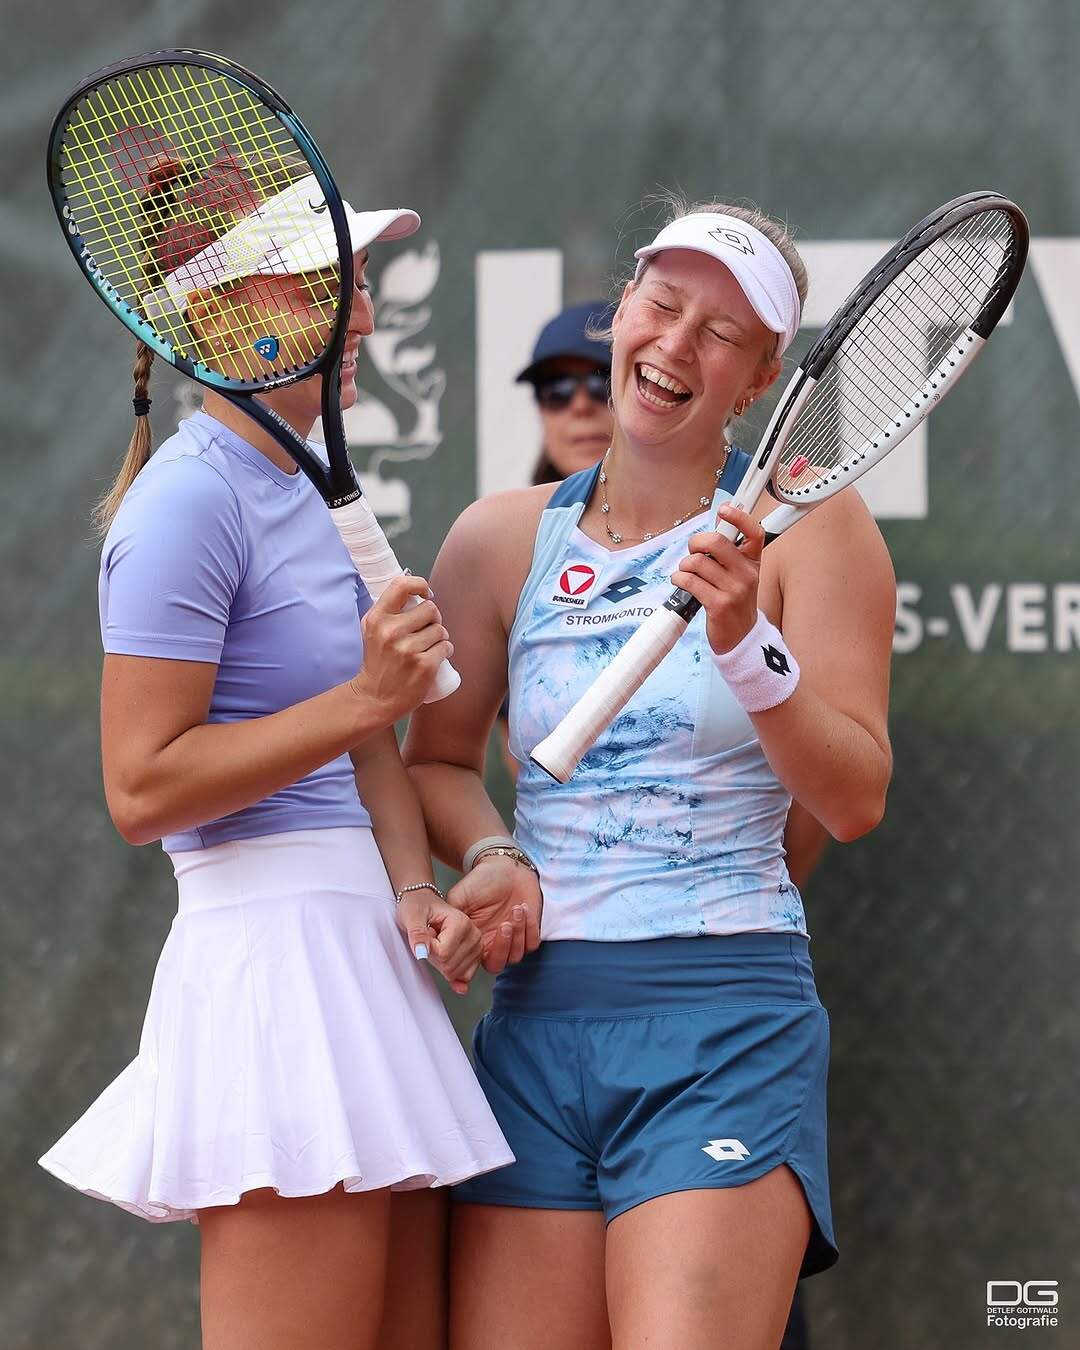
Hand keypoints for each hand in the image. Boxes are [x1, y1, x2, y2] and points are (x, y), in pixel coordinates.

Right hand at [351, 575, 453, 723]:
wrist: (375, 698)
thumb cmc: (377, 662)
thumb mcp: (372, 631)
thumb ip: (388, 610)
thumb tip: (414, 590)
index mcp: (377, 619)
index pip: (401, 585)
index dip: (419, 585)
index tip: (425, 594)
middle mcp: (391, 632)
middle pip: (430, 609)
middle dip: (433, 619)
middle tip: (427, 631)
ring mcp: (408, 649)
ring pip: (440, 629)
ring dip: (440, 637)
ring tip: (429, 647)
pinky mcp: (424, 665)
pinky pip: (446, 647)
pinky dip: (445, 651)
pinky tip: (436, 657)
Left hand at [396, 889, 482, 994]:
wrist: (422, 903)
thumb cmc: (418, 906)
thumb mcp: (411, 916)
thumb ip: (416, 935)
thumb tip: (421, 953)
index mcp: (461, 922)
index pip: (443, 954)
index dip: (427, 949)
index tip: (425, 934)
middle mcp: (473, 934)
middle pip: (450, 966)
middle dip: (433, 958)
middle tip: (429, 939)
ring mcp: (476, 945)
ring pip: (455, 973)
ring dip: (440, 964)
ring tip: (437, 944)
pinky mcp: (475, 955)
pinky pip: (465, 976)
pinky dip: (453, 975)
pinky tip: (446, 964)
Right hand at [446, 857, 541, 973]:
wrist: (504, 866)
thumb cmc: (481, 880)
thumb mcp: (459, 898)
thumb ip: (450, 919)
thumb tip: (434, 938)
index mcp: (473, 940)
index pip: (471, 965)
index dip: (472, 966)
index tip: (478, 949)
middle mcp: (491, 943)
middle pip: (497, 964)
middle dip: (502, 947)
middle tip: (504, 925)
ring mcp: (511, 939)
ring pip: (516, 956)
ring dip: (518, 934)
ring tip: (515, 910)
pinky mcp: (528, 931)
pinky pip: (532, 943)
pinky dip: (530, 929)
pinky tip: (523, 909)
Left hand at [671, 504, 764, 655]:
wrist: (741, 638)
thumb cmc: (735, 602)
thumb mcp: (739, 575)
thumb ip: (729, 551)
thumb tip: (720, 520)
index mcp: (753, 562)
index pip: (753, 532)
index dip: (739, 517)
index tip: (724, 509)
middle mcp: (747, 574)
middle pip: (716, 543)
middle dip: (696, 543)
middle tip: (693, 551)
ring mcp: (734, 590)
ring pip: (697, 563)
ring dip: (684, 565)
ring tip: (686, 573)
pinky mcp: (718, 605)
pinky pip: (690, 581)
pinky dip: (679, 579)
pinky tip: (681, 582)